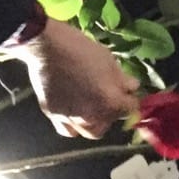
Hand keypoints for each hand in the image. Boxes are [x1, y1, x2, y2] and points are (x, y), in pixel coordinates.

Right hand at [7, 18, 138, 138]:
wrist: (47, 47)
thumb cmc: (81, 49)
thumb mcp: (108, 59)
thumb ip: (121, 79)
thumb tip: (130, 88)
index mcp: (110, 102)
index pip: (130, 108)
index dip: (130, 98)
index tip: (126, 91)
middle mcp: (93, 117)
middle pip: (110, 122)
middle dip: (112, 111)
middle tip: (108, 97)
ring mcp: (72, 120)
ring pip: (90, 131)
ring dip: (95, 122)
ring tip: (92, 107)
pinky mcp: (54, 117)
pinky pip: (68, 130)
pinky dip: (74, 125)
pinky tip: (74, 113)